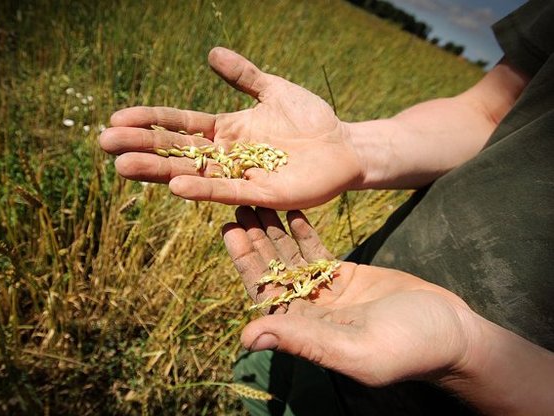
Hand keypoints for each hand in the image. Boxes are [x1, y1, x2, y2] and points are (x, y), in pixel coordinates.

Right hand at [100, 47, 363, 209]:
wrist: (345, 146)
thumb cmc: (311, 119)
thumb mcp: (273, 89)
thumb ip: (243, 75)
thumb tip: (211, 53)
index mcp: (225, 130)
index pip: (179, 125)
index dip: (149, 121)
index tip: (116, 117)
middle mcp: (226, 155)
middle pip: (176, 150)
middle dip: (141, 146)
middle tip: (103, 142)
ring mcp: (241, 176)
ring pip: (192, 174)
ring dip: (159, 171)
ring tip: (123, 166)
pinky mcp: (261, 195)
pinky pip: (226, 191)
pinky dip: (202, 190)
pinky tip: (176, 186)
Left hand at [222, 206, 477, 386]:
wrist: (452, 332)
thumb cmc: (408, 347)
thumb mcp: (354, 348)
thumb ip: (303, 341)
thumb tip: (247, 338)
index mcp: (304, 332)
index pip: (264, 294)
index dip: (246, 263)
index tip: (231, 230)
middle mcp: (309, 312)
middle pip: (273, 271)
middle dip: (255, 240)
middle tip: (239, 205)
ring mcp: (327, 294)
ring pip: (292, 258)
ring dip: (274, 231)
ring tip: (259, 201)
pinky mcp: (346, 277)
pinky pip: (316, 252)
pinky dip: (303, 232)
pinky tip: (291, 211)